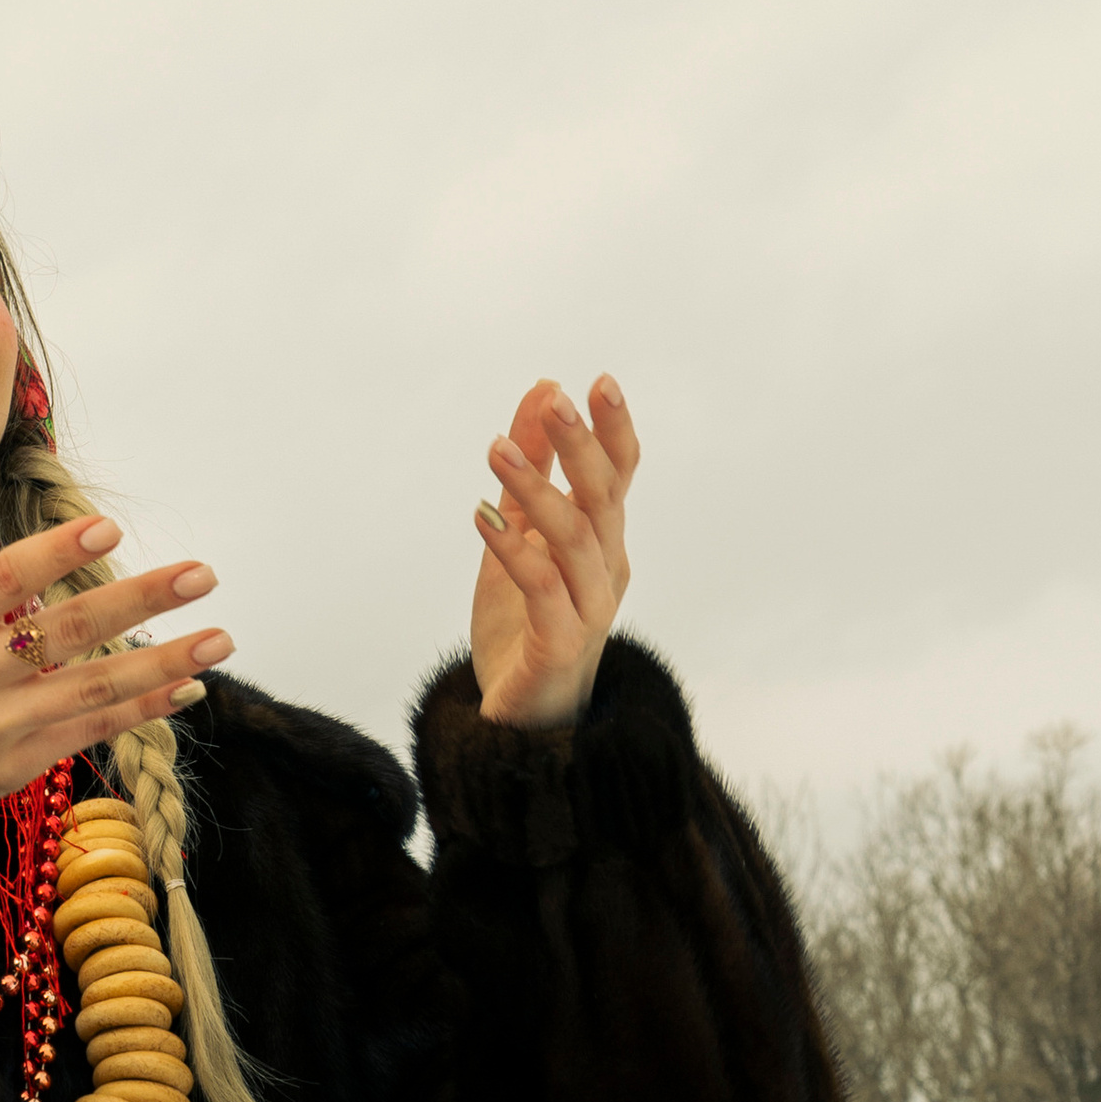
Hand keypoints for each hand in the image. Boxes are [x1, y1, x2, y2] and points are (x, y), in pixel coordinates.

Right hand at [0, 435, 231, 833]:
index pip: (4, 579)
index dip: (58, 553)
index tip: (111, 528)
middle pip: (64, 630)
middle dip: (139, 601)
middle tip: (201, 575)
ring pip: (91, 687)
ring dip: (161, 662)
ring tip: (219, 638)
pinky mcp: (16, 763)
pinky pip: (91, 731)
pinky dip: (142, 710)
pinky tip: (187, 688)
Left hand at [470, 376, 638, 729]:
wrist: (523, 720)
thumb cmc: (525, 626)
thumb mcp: (518, 536)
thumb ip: (530, 471)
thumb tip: (541, 391)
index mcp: (603, 544)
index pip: (619, 477)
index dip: (613, 431)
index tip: (596, 381)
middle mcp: (607, 571)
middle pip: (603, 498)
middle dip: (580, 446)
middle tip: (554, 400)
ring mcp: (590, 609)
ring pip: (573, 538)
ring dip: (536, 489)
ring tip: (495, 450)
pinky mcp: (560, 645)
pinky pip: (542, 588)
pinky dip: (513, 549)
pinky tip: (480, 515)